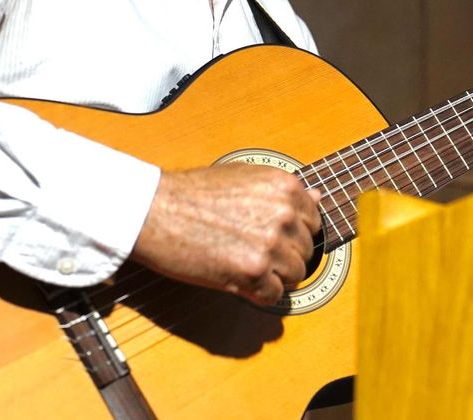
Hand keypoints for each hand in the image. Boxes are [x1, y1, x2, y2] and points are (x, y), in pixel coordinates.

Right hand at [130, 163, 322, 305]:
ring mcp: (271, 244)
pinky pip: (274, 295)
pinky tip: (239, 279)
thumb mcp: (245, 178)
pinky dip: (259, 293)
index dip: (293, 233)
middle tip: (253, 252)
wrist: (156, 210)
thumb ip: (283, 192)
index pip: (313, 221)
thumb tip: (317, 197)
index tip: (274, 237)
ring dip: (274, 276)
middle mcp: (284, 214)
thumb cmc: (193, 193)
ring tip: (245, 266)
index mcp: (285, 187)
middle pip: (306, 250)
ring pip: (295, 275)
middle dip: (284, 255)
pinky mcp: (253, 272)